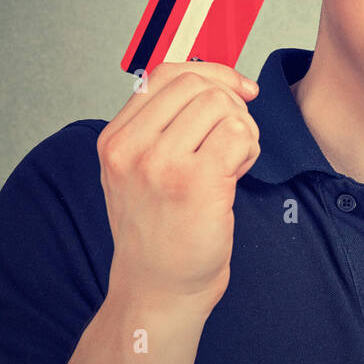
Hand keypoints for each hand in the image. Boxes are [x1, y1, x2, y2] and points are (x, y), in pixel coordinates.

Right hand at [96, 62, 260, 306]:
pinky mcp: (196, 183)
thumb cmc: (159, 233)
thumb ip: (163, 127)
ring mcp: (161, 164)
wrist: (159, 290)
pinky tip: (236, 177)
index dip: (211, 73)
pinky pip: (238, 135)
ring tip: (231, 164)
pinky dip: (249, 151)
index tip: (238, 90)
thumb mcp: (139, 172)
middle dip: (230, 106)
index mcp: (114, 140)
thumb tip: (217, 80)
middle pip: (198, 85)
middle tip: (233, 142)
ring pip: (222, 107)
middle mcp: (131, 148)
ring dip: (242, 131)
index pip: (165, 74)